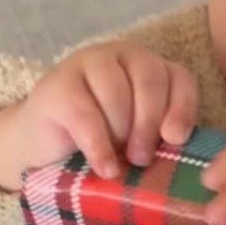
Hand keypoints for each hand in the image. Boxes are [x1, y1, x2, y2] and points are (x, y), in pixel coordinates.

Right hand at [0, 44, 198, 192]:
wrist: (43, 144)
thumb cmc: (101, 141)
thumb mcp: (137, 137)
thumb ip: (159, 136)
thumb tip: (178, 150)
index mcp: (148, 67)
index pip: (178, 77)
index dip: (182, 108)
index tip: (175, 139)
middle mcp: (121, 56)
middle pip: (149, 80)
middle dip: (149, 124)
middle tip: (142, 158)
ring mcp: (87, 64)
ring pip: (117, 94)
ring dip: (120, 133)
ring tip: (118, 162)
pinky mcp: (57, 86)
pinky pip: (86, 115)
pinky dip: (99, 146)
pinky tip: (105, 167)